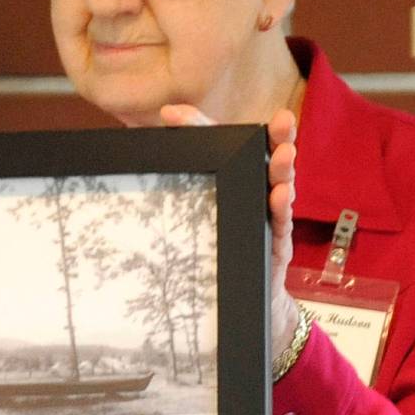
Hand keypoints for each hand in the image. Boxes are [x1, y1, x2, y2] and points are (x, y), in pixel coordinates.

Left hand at [161, 104, 299, 359]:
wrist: (243, 299)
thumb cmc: (216, 252)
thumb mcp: (193, 221)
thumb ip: (173, 192)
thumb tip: (129, 171)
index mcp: (234, 179)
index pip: (221, 146)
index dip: (198, 126)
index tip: (171, 115)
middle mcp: (255, 192)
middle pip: (263, 158)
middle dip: (275, 137)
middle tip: (282, 118)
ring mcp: (267, 218)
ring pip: (279, 187)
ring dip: (283, 168)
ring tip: (285, 151)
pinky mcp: (273, 245)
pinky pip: (279, 225)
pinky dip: (280, 208)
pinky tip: (280, 194)